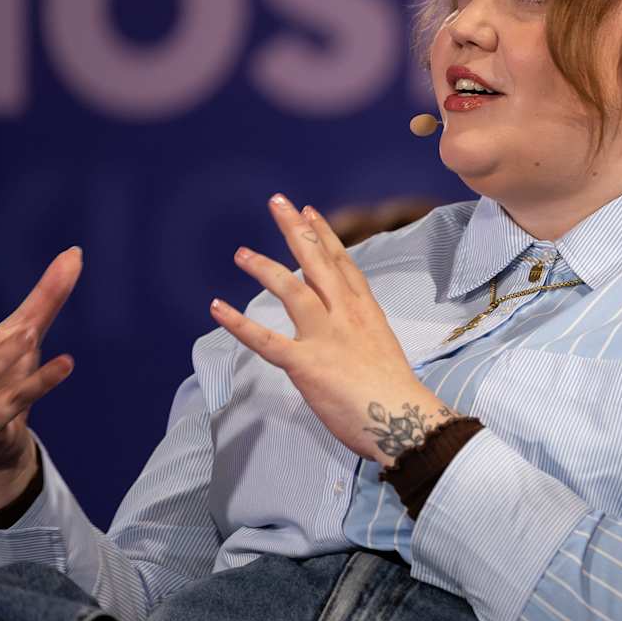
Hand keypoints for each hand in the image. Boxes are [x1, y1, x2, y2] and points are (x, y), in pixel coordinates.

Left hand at [211, 195, 449, 466]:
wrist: (403, 418)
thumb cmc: (394, 393)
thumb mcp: (380, 348)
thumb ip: (357, 332)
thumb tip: (340, 331)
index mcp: (365, 311)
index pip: (342, 263)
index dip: (324, 235)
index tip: (309, 212)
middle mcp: (345, 314)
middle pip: (317, 261)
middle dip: (296, 230)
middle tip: (277, 202)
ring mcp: (325, 336)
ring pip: (291, 290)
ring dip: (264, 267)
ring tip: (241, 252)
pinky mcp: (306, 363)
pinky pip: (266, 340)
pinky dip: (239, 323)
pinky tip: (218, 307)